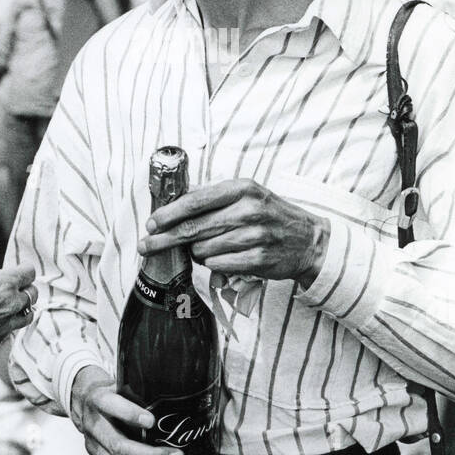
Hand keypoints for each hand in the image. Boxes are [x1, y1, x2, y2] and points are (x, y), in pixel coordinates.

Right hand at [0, 246, 36, 367]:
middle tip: (10, 286)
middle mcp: (8, 307)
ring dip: (19, 309)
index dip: (23, 269)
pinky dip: (4, 325)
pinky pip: (8, 332)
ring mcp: (2, 328)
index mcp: (3, 284)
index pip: (29, 273)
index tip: (17, 269)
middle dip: (24, 288)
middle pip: (32, 295)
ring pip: (26, 317)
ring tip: (4, 304)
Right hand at [70, 366, 184, 454]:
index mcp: (99, 400)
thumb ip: (139, 390)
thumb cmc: (113, 392)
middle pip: (119, 447)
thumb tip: (174, 399)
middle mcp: (93, 426)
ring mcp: (94, 449)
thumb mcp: (121, 383)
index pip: (111, 406)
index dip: (130, 414)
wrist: (85, 403)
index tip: (152, 421)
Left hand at [137, 178, 329, 289]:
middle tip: (146, 245)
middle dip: (164, 239)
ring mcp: (254, 236)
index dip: (169, 214)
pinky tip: (218, 259)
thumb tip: (174, 205)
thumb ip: (214, 197)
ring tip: (204, 249)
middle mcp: (248, 210)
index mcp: (242, 189)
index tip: (151, 223)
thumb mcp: (248, 194)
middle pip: (193, 228)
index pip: (195, 201)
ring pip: (203, 250)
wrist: (308, 240)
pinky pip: (218, 265)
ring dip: (196, 252)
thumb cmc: (270, 215)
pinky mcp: (258, 260)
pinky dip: (211, 264)